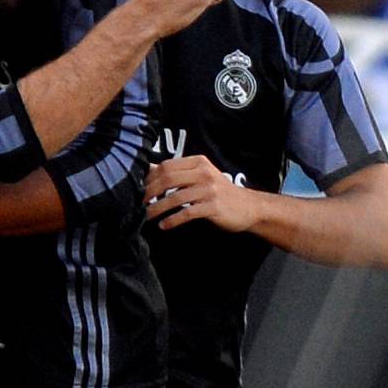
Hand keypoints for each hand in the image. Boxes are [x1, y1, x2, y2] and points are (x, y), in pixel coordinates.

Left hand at [144, 155, 260, 232]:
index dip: (150, 178)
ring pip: (175, 197)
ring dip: (157, 208)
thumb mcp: (199, 176)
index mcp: (198, 162)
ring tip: (146, 216)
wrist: (248, 207)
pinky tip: (164, 225)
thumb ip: (177, 173)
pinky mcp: (213, 206)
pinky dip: (172, 220)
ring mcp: (209, 190)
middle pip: (168, 179)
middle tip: (139, 203)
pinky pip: (187, 213)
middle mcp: (204, 173)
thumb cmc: (218, 192)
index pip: (167, 166)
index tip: (139, 189)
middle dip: (149, 192)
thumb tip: (148, 169)